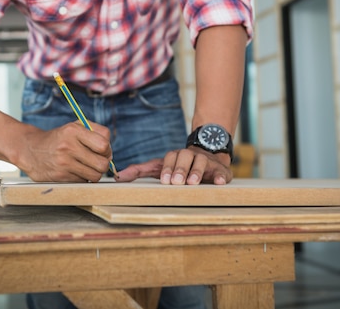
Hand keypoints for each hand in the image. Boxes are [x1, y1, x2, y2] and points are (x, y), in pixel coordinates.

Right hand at [21, 121, 112, 182]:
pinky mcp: (61, 177)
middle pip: (102, 164)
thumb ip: (95, 132)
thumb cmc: (58, 139)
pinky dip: (83, 178)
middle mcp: (68, 147)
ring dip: (94, 173)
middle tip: (97, 161)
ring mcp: (64, 164)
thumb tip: (110, 152)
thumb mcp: (74, 127)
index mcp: (73, 131)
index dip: (107, 149)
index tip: (102, 150)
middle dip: (103, 164)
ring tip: (86, 166)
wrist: (30, 150)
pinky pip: (83, 182)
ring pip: (95, 176)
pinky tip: (75, 171)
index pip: (104, 144)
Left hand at [116, 147, 232, 184]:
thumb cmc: (178, 167)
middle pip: (185, 157)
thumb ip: (139, 171)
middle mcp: (190, 156)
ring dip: (197, 172)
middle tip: (177, 182)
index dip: (167, 168)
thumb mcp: (158, 167)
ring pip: (202, 162)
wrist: (208, 157)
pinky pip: (222, 172)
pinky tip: (219, 183)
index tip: (165, 180)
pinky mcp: (220, 170)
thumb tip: (116, 177)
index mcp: (175, 156)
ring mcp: (207, 162)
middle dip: (180, 169)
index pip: (169, 158)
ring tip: (193, 183)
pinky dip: (221, 177)